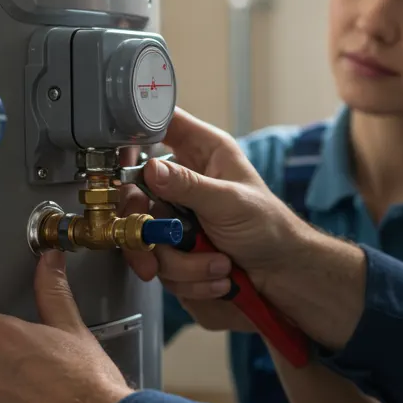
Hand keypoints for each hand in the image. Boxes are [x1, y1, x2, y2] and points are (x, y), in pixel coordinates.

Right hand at [121, 109, 311, 298]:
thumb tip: (149, 169)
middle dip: (146, 228)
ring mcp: (175, 216)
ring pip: (146, 237)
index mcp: (201, 151)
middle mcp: (183, 180)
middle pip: (134, 192)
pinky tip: (216, 276)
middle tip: (157, 240)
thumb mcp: (230, 201)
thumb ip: (188, 185)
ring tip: (218, 265)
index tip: (121, 157)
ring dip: (182, 264)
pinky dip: (188, 279)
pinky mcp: (174, 248)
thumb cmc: (270, 227)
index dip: (135, 133)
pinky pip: (160, 264)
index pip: (159, 124)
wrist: (281, 274)